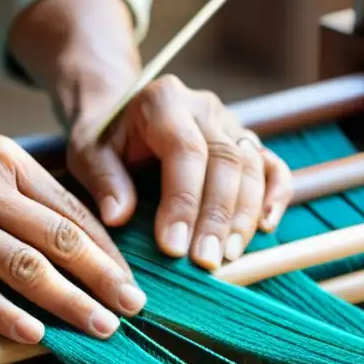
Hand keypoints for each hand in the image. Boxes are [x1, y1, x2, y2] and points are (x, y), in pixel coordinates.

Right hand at [0, 108, 146, 343]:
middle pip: (60, 238)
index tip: (127, 276)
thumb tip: (64, 223)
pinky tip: (32, 334)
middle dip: (104, 277)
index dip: (105, 248)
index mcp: (6, 160)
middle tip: (134, 307)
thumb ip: (17, 185)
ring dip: (69, 301)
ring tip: (100, 327)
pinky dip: (5, 313)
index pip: (70, 210)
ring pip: (25, 265)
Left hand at [68, 75, 293, 268]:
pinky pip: (271, 167)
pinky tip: (265, 228)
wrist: (121, 115)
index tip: (172, 247)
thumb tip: (118, 217)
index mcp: (164, 101)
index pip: (185, 151)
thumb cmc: (103, 138)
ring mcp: (230, 123)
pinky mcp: (246, 142)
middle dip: (217, 217)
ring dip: (243, 216)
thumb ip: (103, 180)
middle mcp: (204, 108)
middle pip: (225, 161)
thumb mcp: (87, 152)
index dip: (183, 201)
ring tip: (226, 257)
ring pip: (252, 167)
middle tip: (205, 262)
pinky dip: (276, 196)